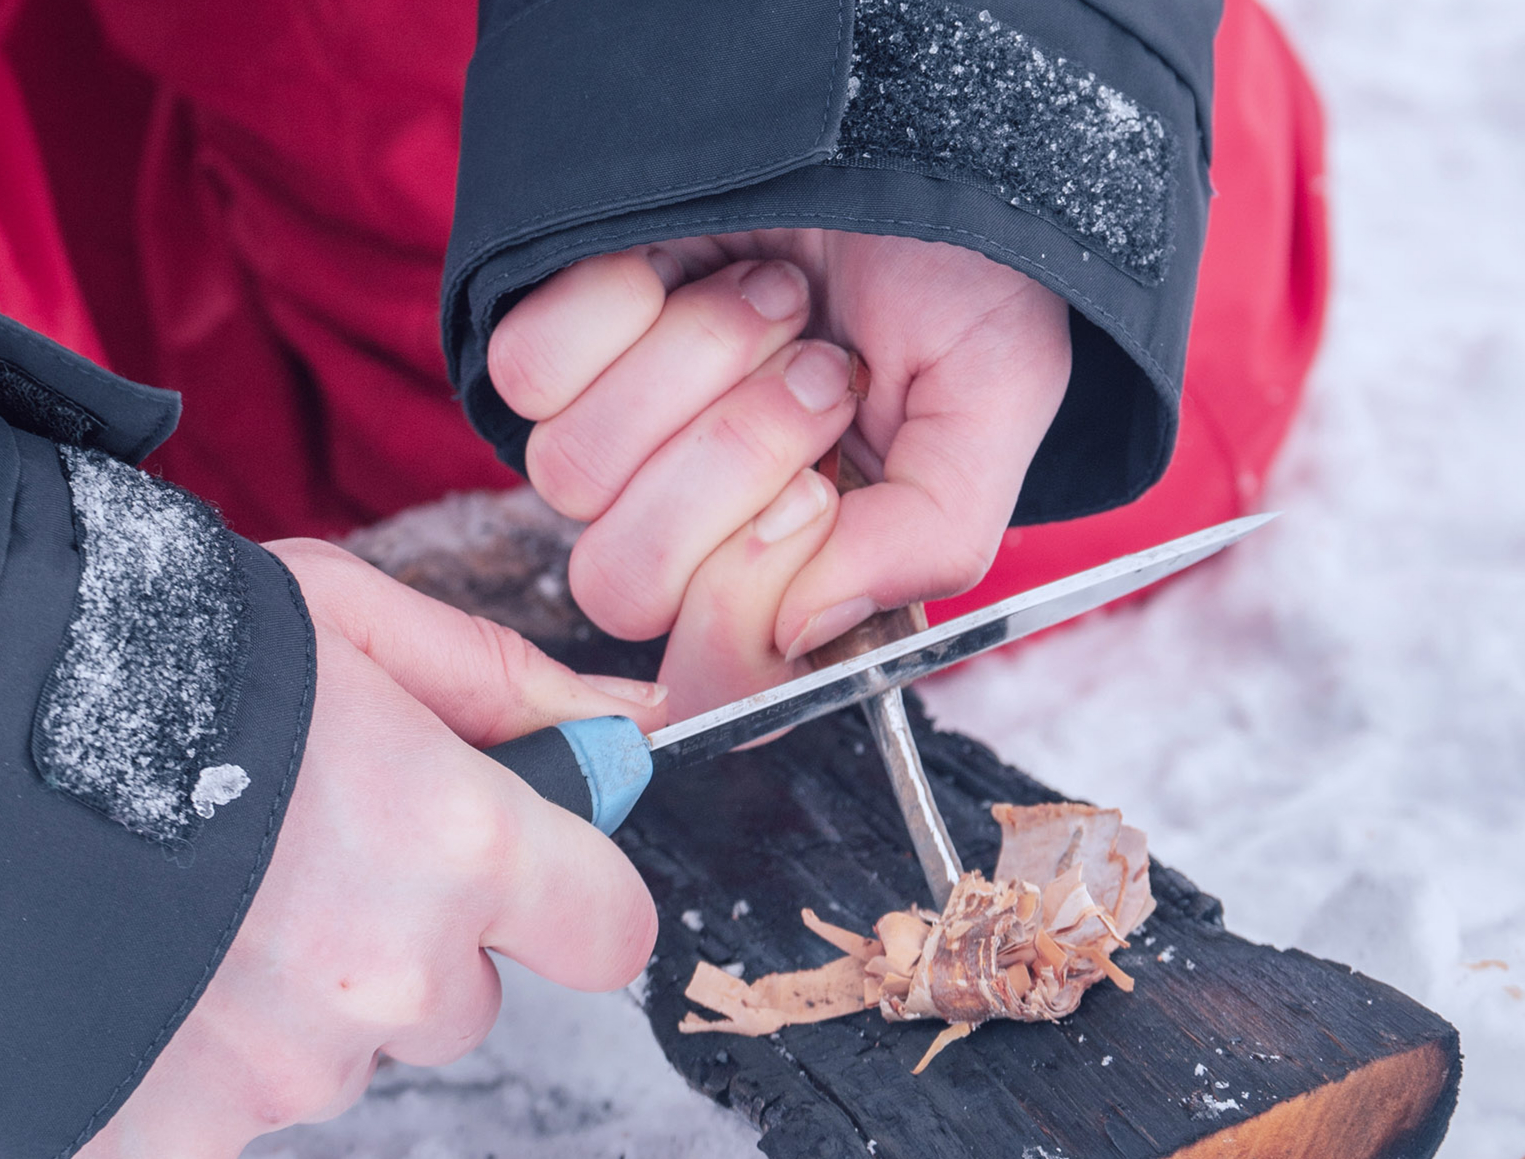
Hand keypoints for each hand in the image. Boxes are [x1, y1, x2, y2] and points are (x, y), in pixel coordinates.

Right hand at [67, 541, 665, 1158]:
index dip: (570, 899)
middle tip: (290, 851)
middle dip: (408, 938)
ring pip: (344, 1056)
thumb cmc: (139, 649)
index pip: (610, 930)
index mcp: (453, 844)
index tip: (525, 872)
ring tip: (185, 900)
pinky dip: (194, 1061)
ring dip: (297, 1000)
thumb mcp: (339, 614)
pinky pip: (232, 1116)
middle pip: (462, 998)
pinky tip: (127, 968)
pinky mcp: (179, 1141)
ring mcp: (283, 1074)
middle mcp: (390, 976)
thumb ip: (498, 683)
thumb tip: (626, 724)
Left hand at [487, 230, 1070, 715]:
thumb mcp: (996, 403)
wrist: (900, 117)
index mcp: (791, 569)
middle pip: (620, 585)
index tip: (817, 495)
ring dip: (696, 366)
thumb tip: (803, 634)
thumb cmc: (961, 268)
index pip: (708, 676)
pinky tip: (693, 264)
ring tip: (775, 299)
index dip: (745, 596)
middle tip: (813, 373)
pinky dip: (620, 308)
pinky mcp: (552, 349)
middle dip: (726, 465)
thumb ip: (930, 540)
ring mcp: (614, 437)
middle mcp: (689, 523)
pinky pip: (528, 377)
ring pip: (573, 476)